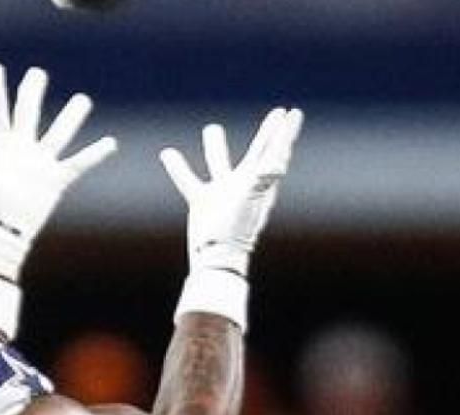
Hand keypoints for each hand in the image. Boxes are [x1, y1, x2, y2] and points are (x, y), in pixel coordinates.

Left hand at [0, 63, 117, 280]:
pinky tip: (110, 142)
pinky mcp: (55, 180)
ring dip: (72, 117)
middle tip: (37, 73)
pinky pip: (79, 163)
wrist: (1, 235)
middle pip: (28, 113)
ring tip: (83, 100)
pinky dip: (95, 154)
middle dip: (32, 92)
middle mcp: (20, 148)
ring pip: (59, 134)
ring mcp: (39, 163)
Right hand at [160, 106, 303, 278]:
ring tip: (211, 128)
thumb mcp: (252, 199)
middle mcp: (245, 185)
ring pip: (219, 163)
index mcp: (262, 182)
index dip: (285, 132)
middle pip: (260, 152)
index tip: (292, 113)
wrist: (217, 257)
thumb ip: (264, 177)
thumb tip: (278, 160)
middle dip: (269, 133)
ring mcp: (223, 194)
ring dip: (215, 146)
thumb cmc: (237, 231)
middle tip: (279, 113)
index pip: (276, 150)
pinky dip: (178, 167)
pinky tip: (167, 153)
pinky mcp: (202, 202)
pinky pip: (188, 179)